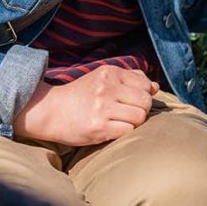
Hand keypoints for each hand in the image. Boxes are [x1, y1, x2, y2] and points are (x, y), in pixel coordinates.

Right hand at [14, 65, 158, 145]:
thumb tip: (155, 86)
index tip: (132, 102)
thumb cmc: (81, 95)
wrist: (51, 110)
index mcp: (110, 73)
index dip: (144, 96)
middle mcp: (107, 87)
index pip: (145, 85)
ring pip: (140, 117)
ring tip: (120, 122)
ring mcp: (103, 107)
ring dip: (134, 123)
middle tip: (128, 114)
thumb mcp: (102, 79)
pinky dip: (125, 133)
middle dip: (142, 110)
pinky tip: (113, 130)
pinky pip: (128, 131)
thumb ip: (130, 79)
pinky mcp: (98, 127)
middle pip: (146, 101)